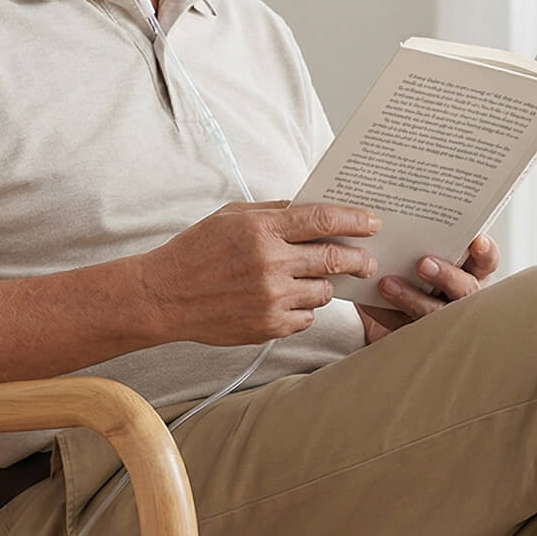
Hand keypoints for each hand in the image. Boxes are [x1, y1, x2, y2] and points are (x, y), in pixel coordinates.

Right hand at [137, 200, 378, 347]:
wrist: (164, 296)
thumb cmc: (195, 252)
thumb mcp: (230, 217)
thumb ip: (272, 212)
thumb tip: (310, 209)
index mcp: (261, 230)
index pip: (322, 219)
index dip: (354, 219)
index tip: (372, 222)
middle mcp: (270, 263)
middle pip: (335, 258)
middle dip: (358, 259)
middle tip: (368, 260)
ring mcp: (271, 298)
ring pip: (324, 291)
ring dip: (325, 284)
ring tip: (312, 280)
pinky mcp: (268, 326)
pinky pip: (306, 317)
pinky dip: (304, 309)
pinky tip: (287, 300)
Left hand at [356, 233, 500, 344]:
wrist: (387, 308)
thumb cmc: (411, 270)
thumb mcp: (420, 251)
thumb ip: (419, 238)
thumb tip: (395, 214)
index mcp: (470, 271)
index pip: (487, 261)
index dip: (485, 252)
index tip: (476, 240)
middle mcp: (462, 297)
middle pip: (465, 290)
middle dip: (446, 276)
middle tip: (423, 264)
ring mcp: (443, 320)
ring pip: (435, 314)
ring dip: (412, 299)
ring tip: (387, 284)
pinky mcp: (418, 337)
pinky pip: (402, 327)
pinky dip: (384, 313)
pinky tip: (369, 303)